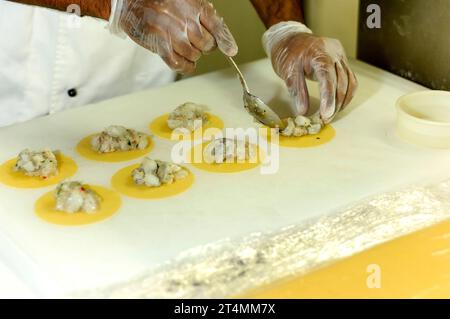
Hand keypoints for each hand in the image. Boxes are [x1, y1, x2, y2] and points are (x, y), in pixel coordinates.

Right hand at [110, 0, 237, 73]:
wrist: (131, 0)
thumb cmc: (160, 1)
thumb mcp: (186, 1)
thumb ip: (205, 17)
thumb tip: (225, 43)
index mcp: (195, 7)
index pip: (217, 27)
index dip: (225, 41)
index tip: (231, 51)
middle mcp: (186, 20)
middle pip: (207, 46)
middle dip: (203, 46)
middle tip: (193, 40)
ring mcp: (173, 34)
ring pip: (194, 56)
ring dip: (191, 56)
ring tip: (182, 46)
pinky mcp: (160, 45)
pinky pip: (179, 64)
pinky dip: (184, 67)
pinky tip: (183, 63)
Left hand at [263, 22, 357, 122]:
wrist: (291, 38)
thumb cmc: (288, 53)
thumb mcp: (287, 71)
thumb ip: (297, 91)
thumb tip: (303, 112)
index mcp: (318, 52)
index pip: (327, 76)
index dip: (328, 97)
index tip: (326, 114)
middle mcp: (334, 52)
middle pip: (341, 81)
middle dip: (335, 104)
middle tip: (325, 120)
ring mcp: (340, 56)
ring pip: (349, 82)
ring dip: (342, 101)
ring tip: (330, 115)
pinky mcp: (342, 61)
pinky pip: (350, 79)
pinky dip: (345, 94)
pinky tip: (337, 105)